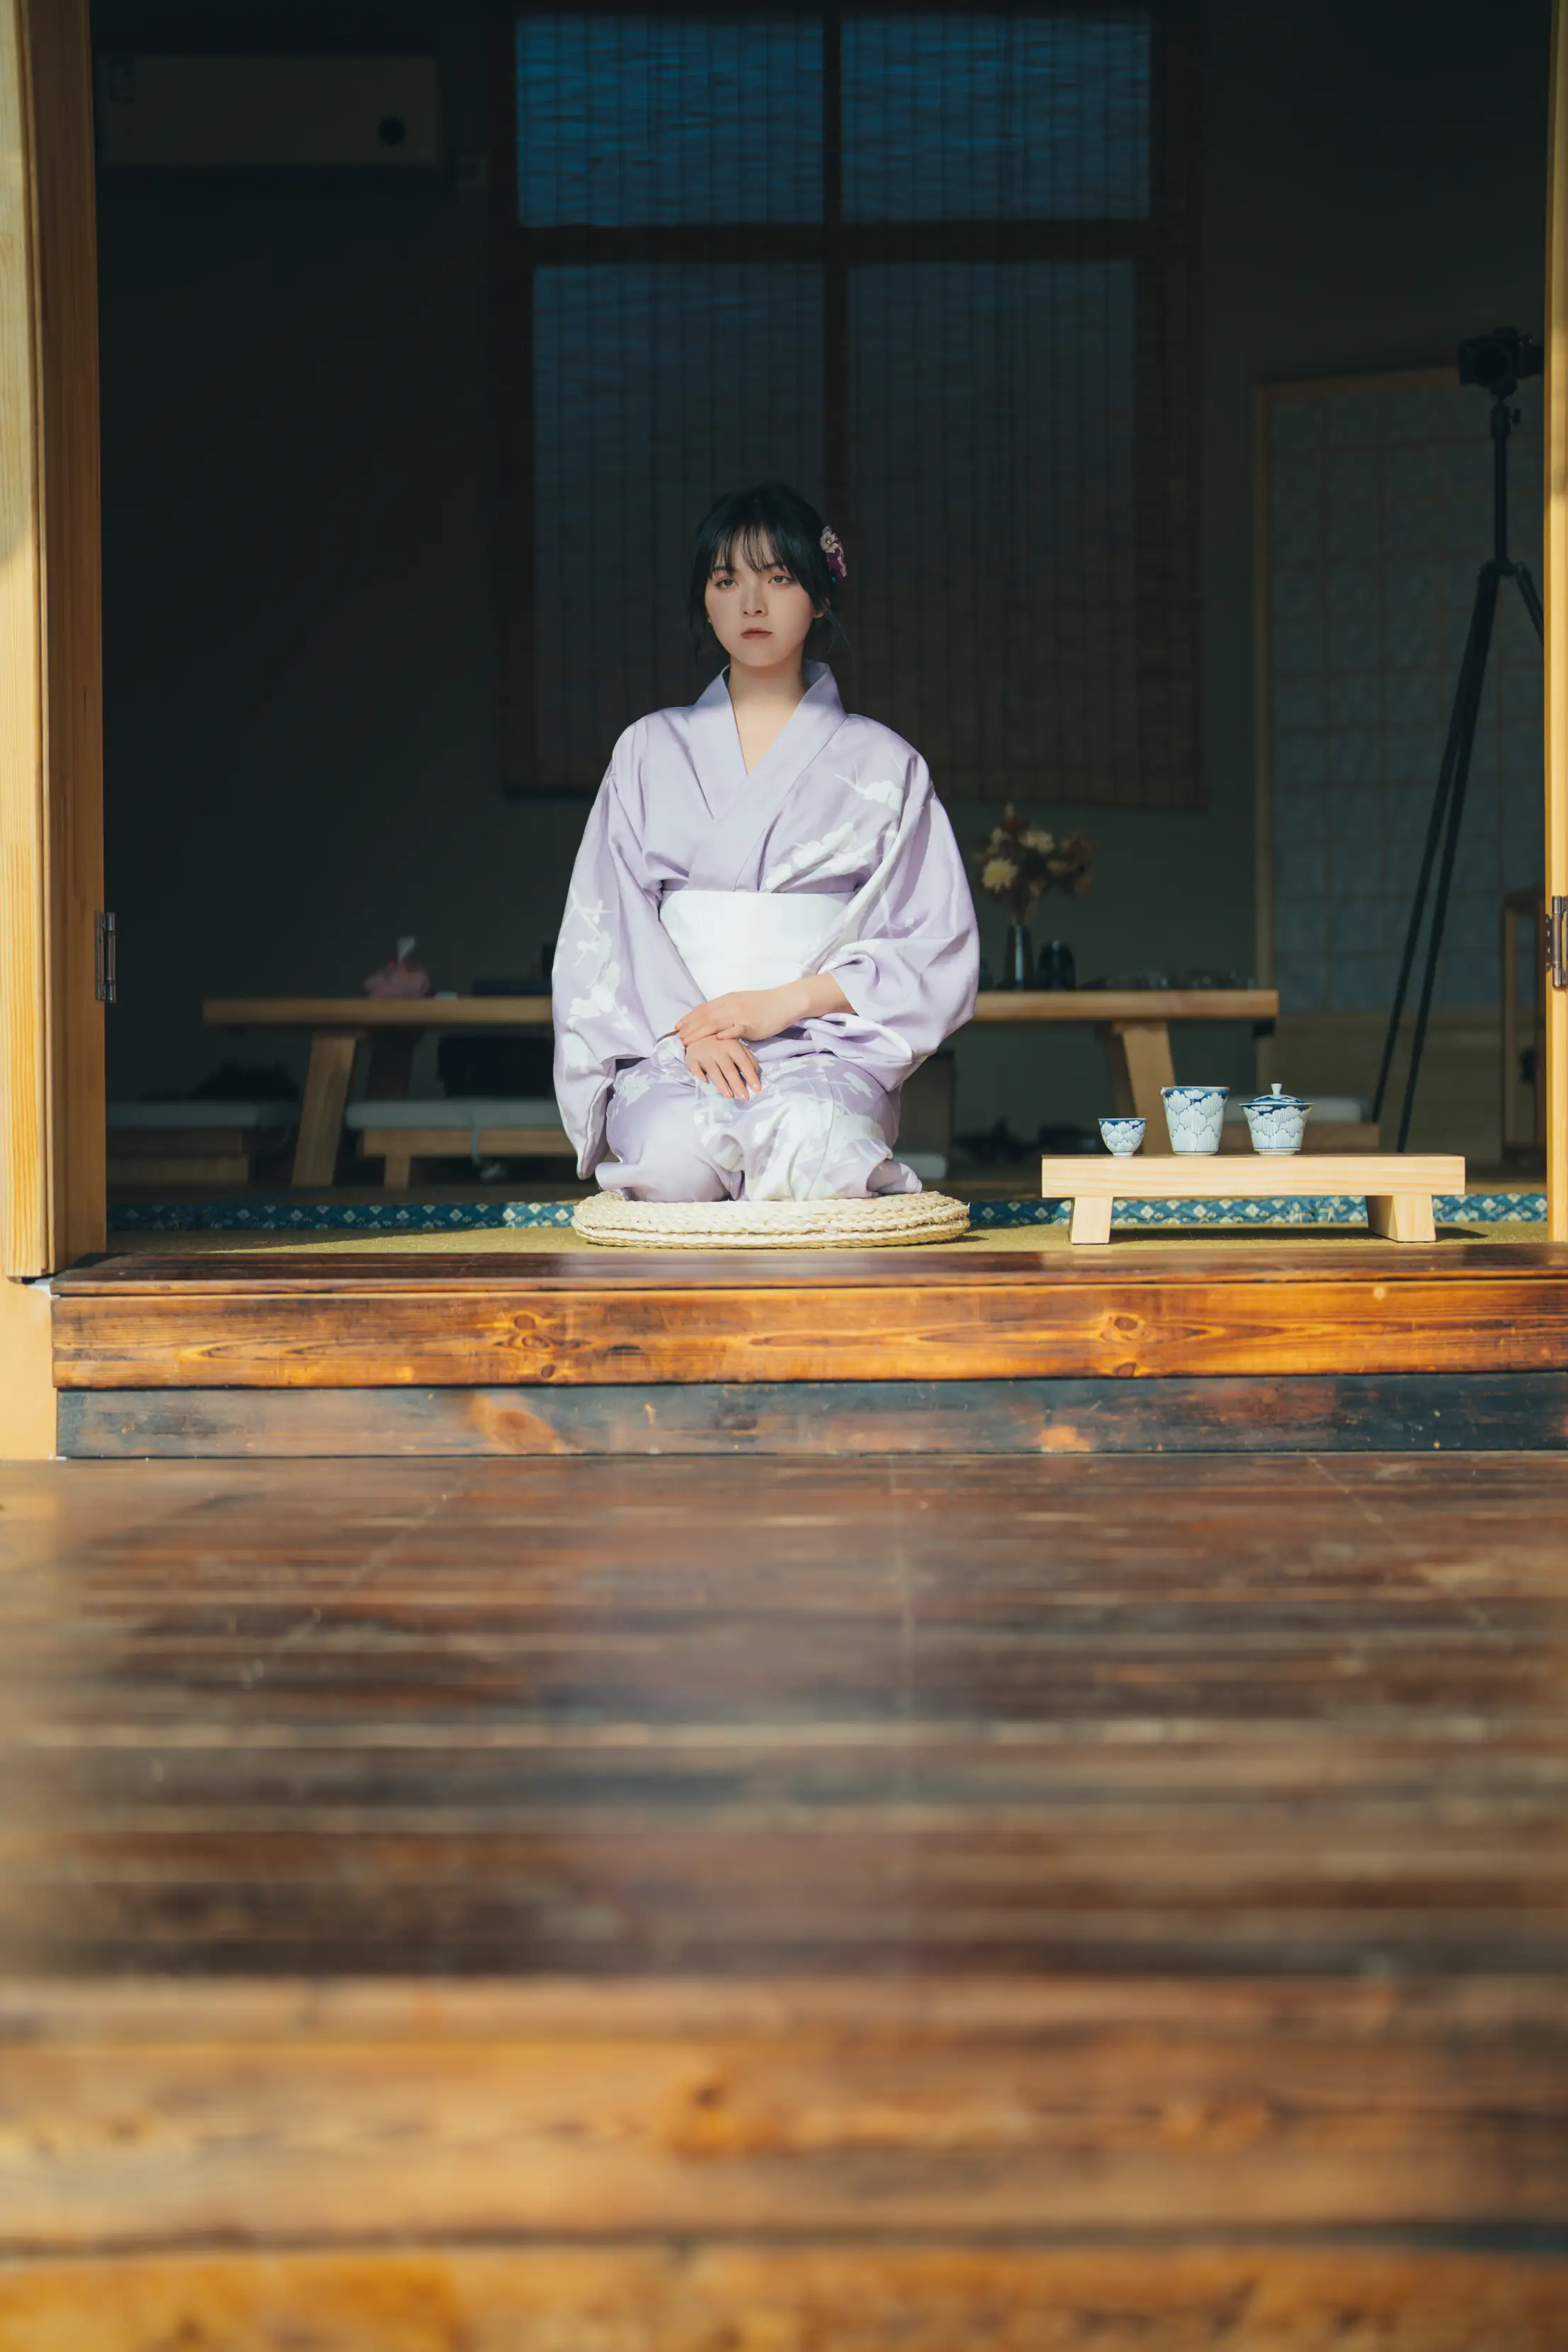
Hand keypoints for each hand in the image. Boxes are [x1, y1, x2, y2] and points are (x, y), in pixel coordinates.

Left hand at [675, 973, 850, 1047]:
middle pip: (705, 1016)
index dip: (689, 1018)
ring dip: (700, 1032)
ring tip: (688, 1041)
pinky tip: (715, 1040)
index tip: (677, 1027)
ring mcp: (741, 1014)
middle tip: (678, 1038)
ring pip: (715, 1023)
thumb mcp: (741, 1003)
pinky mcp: (752, 1023)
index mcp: (727, 1000)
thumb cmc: (764, 1005)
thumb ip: (727, 1010)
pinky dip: (725, 1034)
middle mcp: (731, 1005)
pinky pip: (736, 1029)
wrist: (785, 1002)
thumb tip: (714, 1021)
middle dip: (690, 1027)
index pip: (703, 1008)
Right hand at [684, 1036, 761, 1099]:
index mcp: (732, 1046)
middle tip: (744, 1098)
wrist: (697, 1034)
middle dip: (737, 1084)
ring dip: (722, 1085)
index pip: (743, 1062)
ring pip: (714, 1071)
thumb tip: (757, 1073)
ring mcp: (705, 1054)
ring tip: (729, 1096)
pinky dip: (700, 1075)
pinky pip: (696, 1069)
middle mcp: (719, 1049)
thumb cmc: (721, 1043)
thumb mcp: (737, 1045)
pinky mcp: (692, 1058)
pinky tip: (706, 1082)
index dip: (750, 1076)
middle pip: (729, 1069)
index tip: (757, 1089)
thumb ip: (748, 1057)